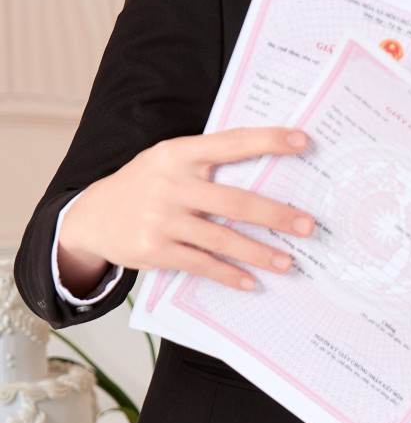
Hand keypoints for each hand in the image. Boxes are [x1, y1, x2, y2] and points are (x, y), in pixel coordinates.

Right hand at [58, 127, 314, 294]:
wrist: (91, 216)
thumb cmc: (144, 185)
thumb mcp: (167, 161)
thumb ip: (206, 162)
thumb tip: (264, 168)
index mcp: (178, 154)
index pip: (231, 143)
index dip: (268, 141)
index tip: (302, 142)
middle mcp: (171, 184)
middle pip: (234, 200)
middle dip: (276, 214)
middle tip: (307, 225)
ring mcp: (161, 218)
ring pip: (221, 238)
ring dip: (259, 252)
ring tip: (287, 262)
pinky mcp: (154, 249)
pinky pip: (200, 264)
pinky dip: (227, 274)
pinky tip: (249, 281)